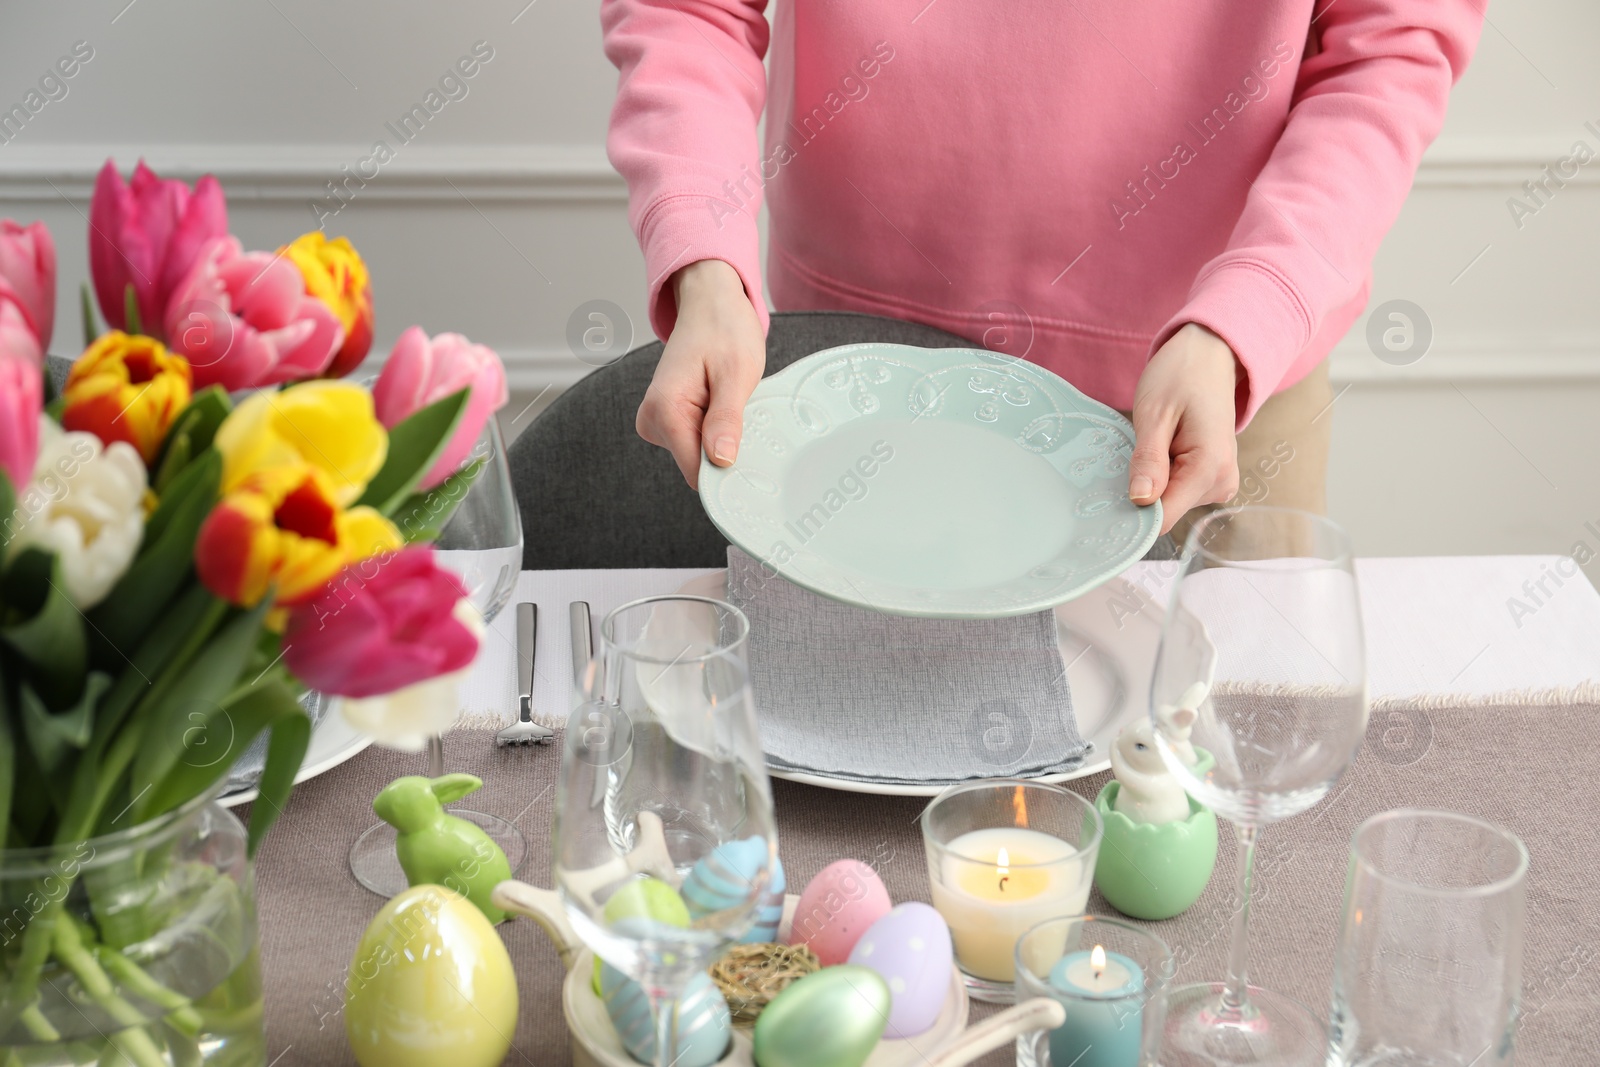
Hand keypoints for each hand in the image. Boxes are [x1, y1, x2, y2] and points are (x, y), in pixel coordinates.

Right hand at [636, 259, 764, 487]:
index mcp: (664, 409)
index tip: (750, 456)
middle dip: (725, 448)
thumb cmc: (723, 328)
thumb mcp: (736, 373)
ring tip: (728, 398)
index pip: (696, 472)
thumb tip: (721, 460)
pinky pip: (696, 442)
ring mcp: (657, 421)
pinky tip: (721, 402)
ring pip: (698, 456)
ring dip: (721, 435)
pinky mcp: (666, 420)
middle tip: (740, 409)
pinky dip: (715, 429)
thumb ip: (726, 419)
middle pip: (697, 466)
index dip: (727, 470)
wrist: (710, 303)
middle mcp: (652, 419)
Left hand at [1128, 323, 1241, 533]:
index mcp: (1210, 468)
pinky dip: (1161, 476)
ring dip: (1152, 480)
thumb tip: (1140, 500)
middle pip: (1165, 512)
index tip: (1106, 500)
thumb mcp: (1155, 413)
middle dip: (1141, 491)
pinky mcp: (1212, 479)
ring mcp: (1219, 482)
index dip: (1132, 512)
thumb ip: (1149, 460)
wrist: (1208, 356)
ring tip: (1153, 444)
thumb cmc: (1181, 376)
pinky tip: (1160, 450)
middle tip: (1132, 452)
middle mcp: (1221, 482)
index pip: (1163, 517)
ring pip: (1169, 503)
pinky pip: (1177, 491)